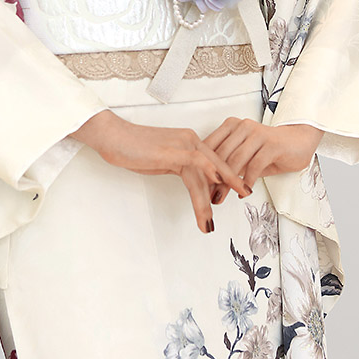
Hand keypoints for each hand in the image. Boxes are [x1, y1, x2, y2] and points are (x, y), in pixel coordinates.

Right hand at [71, 110, 250, 233]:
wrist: (112, 136)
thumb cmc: (132, 147)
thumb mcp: (162, 160)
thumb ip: (179, 168)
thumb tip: (191, 182)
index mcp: (189, 142)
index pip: (214, 162)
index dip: (226, 177)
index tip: (236, 189)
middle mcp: (190, 140)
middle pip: (217, 165)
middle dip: (232, 182)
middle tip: (246, 194)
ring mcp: (182, 144)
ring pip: (205, 173)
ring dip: (208, 201)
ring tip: (210, 222)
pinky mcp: (171, 151)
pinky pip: (195, 163)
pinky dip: (207, 176)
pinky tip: (214, 189)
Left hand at [202, 119, 323, 190]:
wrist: (299, 141)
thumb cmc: (270, 149)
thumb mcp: (246, 155)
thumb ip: (229, 163)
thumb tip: (208, 182)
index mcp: (231, 126)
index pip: (210, 146)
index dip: (202, 167)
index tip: (196, 185)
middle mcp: (242, 126)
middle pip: (221, 155)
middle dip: (211, 178)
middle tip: (206, 195)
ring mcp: (257, 134)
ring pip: (235, 160)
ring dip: (227, 183)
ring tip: (220, 197)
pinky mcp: (271, 144)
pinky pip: (255, 165)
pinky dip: (248, 181)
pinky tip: (244, 193)